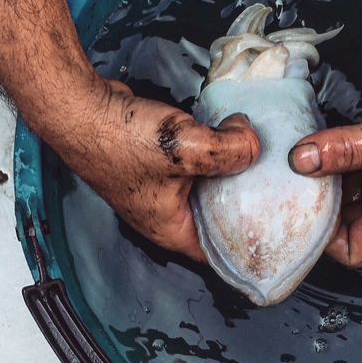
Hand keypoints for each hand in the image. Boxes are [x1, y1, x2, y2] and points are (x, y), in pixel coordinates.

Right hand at [59, 79, 259, 261]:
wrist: (81, 107)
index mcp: (170, 230)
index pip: (220, 256)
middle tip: (279, 191)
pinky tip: (232, 134)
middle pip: (219, 219)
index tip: (280, 238)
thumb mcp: (186, 147)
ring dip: (231, 173)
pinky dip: (214, 153)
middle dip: (247, 205)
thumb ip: (230, 150)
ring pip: (209, 187)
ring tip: (262, 161)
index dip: (250, 250)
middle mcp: (165, 214)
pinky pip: (197, 163)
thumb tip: (254, 143)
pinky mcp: (159, 160)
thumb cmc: (118, 138)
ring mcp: (160, 186)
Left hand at [289, 38, 361, 267]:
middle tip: (281, 189)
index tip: (299, 218)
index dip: (327, 244)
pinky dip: (320, 153)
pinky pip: (339, 157)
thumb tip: (301, 160)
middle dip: (313, 208)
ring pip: (337, 186)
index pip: (357, 250)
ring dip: (313, 178)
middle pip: (340, 220)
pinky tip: (302, 141)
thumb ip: (349, 149)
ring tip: (284, 167)